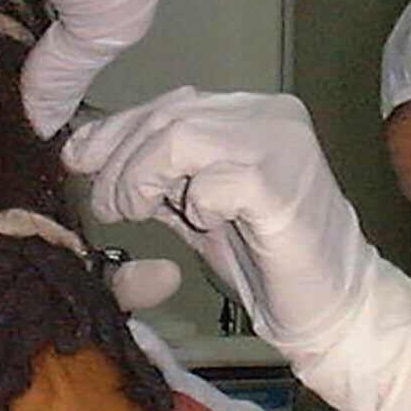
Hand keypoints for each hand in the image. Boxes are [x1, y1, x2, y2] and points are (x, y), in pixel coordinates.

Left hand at [65, 89, 410, 410]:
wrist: (333, 306)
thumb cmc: (268, 261)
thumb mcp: (199, 207)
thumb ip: (158, 177)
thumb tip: (90, 154)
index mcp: (253, 112)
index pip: (169, 103)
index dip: (114, 129)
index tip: (76, 160)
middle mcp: (271, 115)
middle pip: (166, 115)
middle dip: (120, 160)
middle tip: (109, 206)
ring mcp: (282, 146)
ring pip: (180, 137)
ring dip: (141, 179)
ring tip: (134, 214)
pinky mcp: (283, 188)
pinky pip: (211, 182)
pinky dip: (193, 205)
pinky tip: (203, 224)